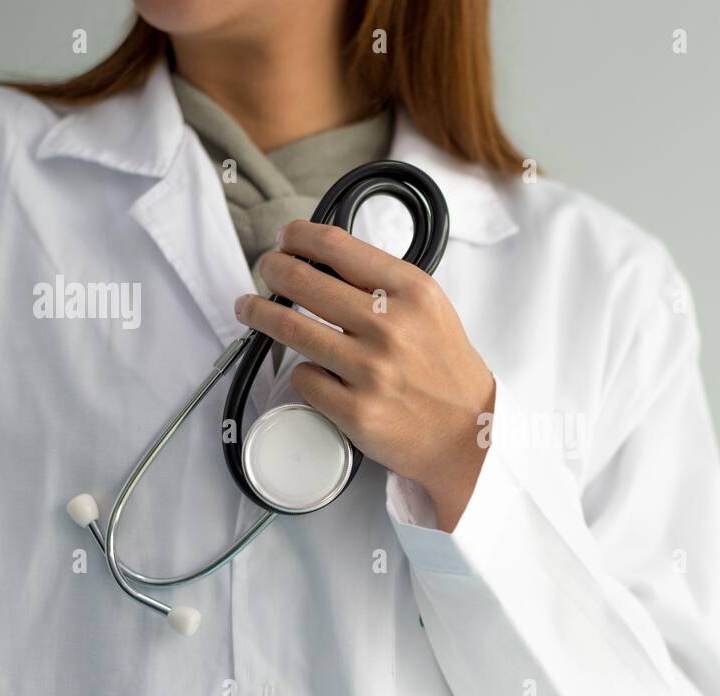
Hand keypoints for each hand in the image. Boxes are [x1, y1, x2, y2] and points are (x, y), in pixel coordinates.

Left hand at [234, 222, 494, 532]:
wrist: (468, 434)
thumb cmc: (446, 371)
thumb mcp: (430, 310)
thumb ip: (384, 283)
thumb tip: (323, 259)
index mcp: (412, 292)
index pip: (337, 246)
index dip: (299, 237)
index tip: (287, 239)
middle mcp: (390, 326)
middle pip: (302, 280)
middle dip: (272, 268)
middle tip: (265, 270)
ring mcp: (371, 370)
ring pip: (289, 327)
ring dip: (259, 313)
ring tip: (250, 308)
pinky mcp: (355, 410)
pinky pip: (303, 378)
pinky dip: (301, 371)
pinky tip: (311, 370)